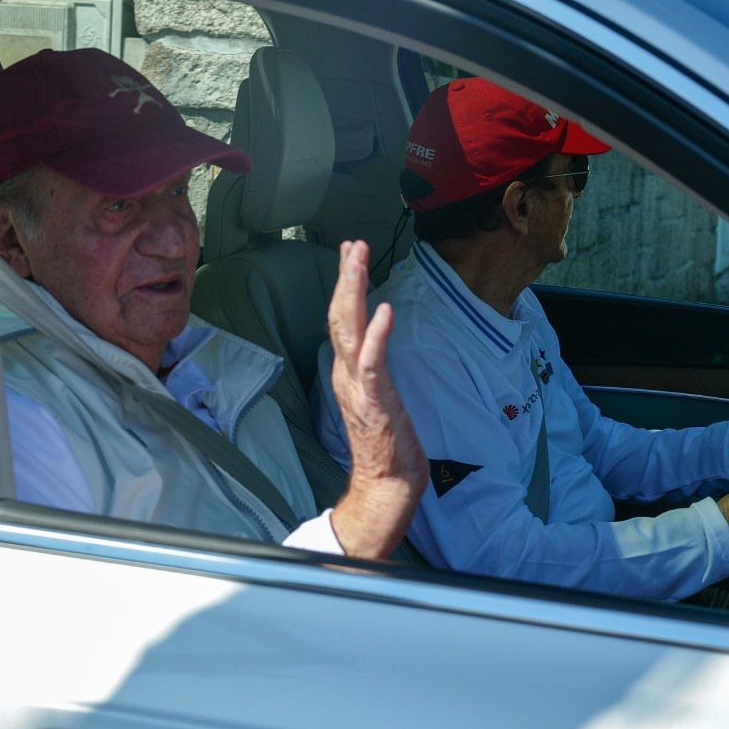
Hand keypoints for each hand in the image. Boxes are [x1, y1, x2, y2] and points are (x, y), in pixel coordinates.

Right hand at [325, 240, 426, 558]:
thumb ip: (374, 370)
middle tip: (353, 244)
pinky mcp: (374, 401)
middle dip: (346, 277)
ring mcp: (358, 387)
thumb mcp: (379, 398)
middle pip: (340, 316)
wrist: (387, 484)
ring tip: (358, 258)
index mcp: (348, 373)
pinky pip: (373, 362)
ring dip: (354, 292)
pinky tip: (384, 310)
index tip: (351, 253)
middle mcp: (347, 375)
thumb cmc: (388, 446)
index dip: (346, 285)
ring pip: (349, 330)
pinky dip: (377, 335)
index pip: (342, 320)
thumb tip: (377, 344)